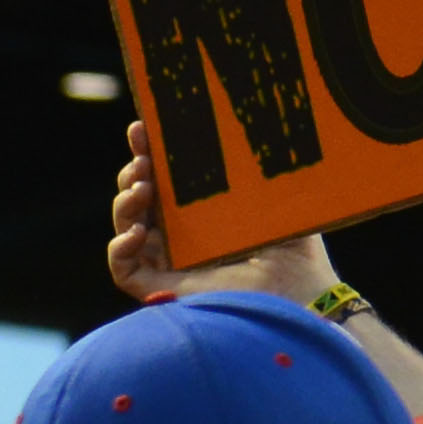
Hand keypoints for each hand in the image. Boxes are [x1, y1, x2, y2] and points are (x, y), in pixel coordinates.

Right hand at [107, 121, 337, 308]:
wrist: (303, 297)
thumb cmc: (300, 252)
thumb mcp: (281, 201)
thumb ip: (264, 171)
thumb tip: (262, 126)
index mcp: (206, 212)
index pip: (168, 177)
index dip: (151, 151)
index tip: (143, 126)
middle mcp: (184, 235)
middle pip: (140, 197)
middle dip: (133, 172)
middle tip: (144, 157)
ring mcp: (170, 262)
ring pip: (127, 227)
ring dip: (124, 204)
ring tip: (143, 188)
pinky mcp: (163, 290)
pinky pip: (124, 270)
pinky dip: (120, 249)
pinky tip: (138, 232)